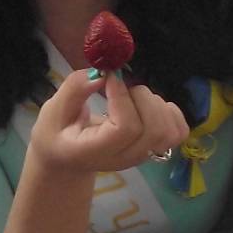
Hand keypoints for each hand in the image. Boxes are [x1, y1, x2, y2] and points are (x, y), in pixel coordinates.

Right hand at [28, 68, 188, 174]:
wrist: (68, 158)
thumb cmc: (59, 132)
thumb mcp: (53, 110)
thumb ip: (74, 90)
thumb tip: (101, 73)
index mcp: (95, 151)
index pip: (126, 129)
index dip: (123, 98)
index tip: (109, 78)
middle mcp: (123, 158)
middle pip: (153, 130)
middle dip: (141, 97)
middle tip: (122, 88)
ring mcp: (143, 155)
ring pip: (169, 131)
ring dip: (155, 103)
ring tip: (133, 98)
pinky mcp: (155, 148)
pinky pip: (178, 131)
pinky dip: (170, 112)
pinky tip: (150, 106)